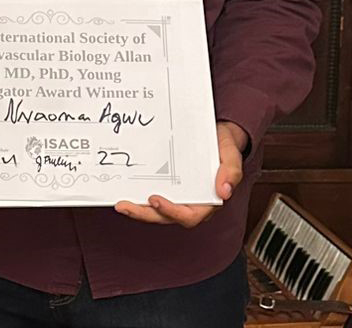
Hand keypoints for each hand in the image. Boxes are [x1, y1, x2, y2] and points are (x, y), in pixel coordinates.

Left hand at [114, 120, 246, 227]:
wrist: (218, 135)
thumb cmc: (224, 146)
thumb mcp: (231, 154)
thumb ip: (230, 172)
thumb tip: (224, 191)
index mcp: (208, 201)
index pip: (189, 215)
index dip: (171, 211)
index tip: (154, 199)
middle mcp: (191, 202)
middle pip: (166, 216)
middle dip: (145, 214)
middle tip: (125, 206)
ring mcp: (178, 195)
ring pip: (157, 210)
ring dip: (138, 210)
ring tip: (121, 204)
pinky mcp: (168, 185)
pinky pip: (152, 196)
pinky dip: (139, 197)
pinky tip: (125, 191)